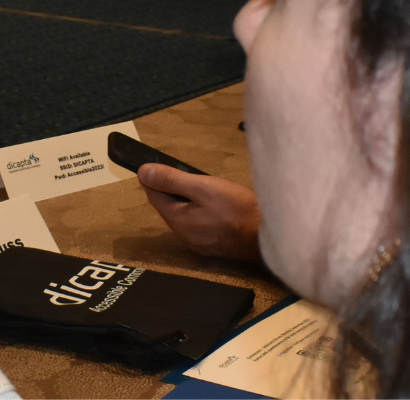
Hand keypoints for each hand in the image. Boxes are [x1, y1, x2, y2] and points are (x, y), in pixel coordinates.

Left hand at [140, 165, 261, 261]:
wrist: (266, 236)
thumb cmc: (237, 209)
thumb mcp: (204, 188)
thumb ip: (173, 180)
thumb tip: (143, 172)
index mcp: (178, 220)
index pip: (154, 196)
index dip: (153, 179)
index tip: (157, 163)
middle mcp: (183, 235)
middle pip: (168, 207)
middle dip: (170, 190)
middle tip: (182, 171)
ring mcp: (198, 243)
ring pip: (182, 217)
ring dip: (184, 201)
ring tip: (198, 186)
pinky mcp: (212, 246)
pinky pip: (196, 225)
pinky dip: (197, 212)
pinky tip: (211, 205)